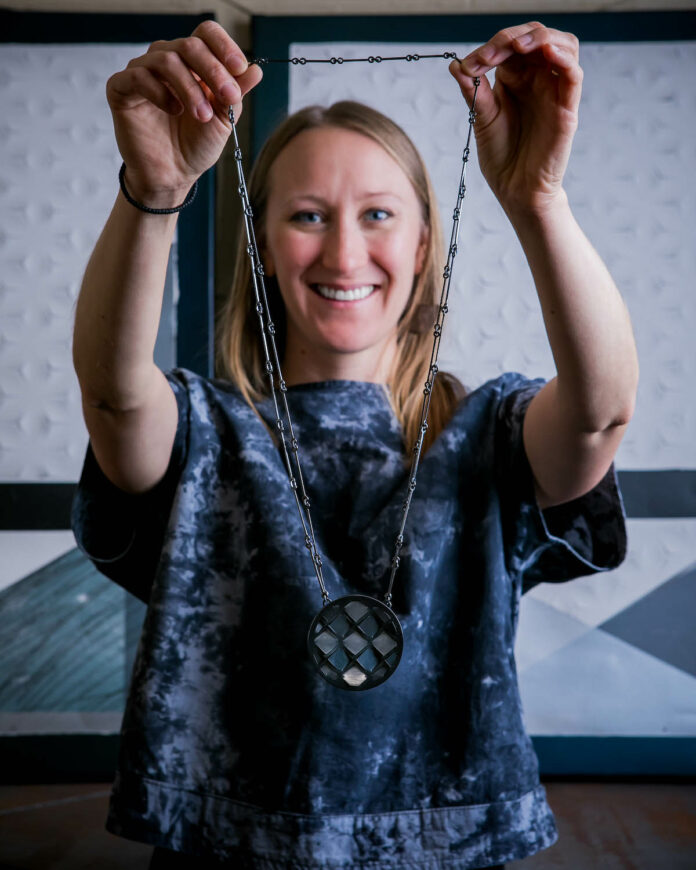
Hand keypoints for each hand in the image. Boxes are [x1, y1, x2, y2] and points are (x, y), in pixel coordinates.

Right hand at [106, 20, 262, 206]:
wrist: (173, 175)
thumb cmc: (195, 146)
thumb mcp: (224, 119)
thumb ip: (236, 93)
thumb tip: (256, 70)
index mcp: (193, 63)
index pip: (205, 34)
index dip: (224, 46)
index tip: (239, 68)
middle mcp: (166, 61)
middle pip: (189, 44)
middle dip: (213, 69)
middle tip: (227, 95)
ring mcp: (142, 72)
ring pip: (165, 59)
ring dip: (189, 87)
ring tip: (202, 116)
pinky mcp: (121, 89)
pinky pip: (137, 76)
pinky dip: (160, 92)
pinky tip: (173, 110)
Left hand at [450, 22, 581, 216]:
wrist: (516, 191)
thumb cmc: (502, 158)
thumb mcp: (482, 119)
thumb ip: (474, 91)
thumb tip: (456, 65)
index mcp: (517, 80)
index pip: (512, 45)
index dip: (492, 46)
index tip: (470, 64)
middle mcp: (538, 81)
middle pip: (537, 38)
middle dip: (511, 38)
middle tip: (488, 56)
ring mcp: (555, 93)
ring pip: (563, 46)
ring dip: (540, 38)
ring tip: (517, 46)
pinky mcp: (567, 109)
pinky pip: (573, 75)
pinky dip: (563, 57)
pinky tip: (546, 52)